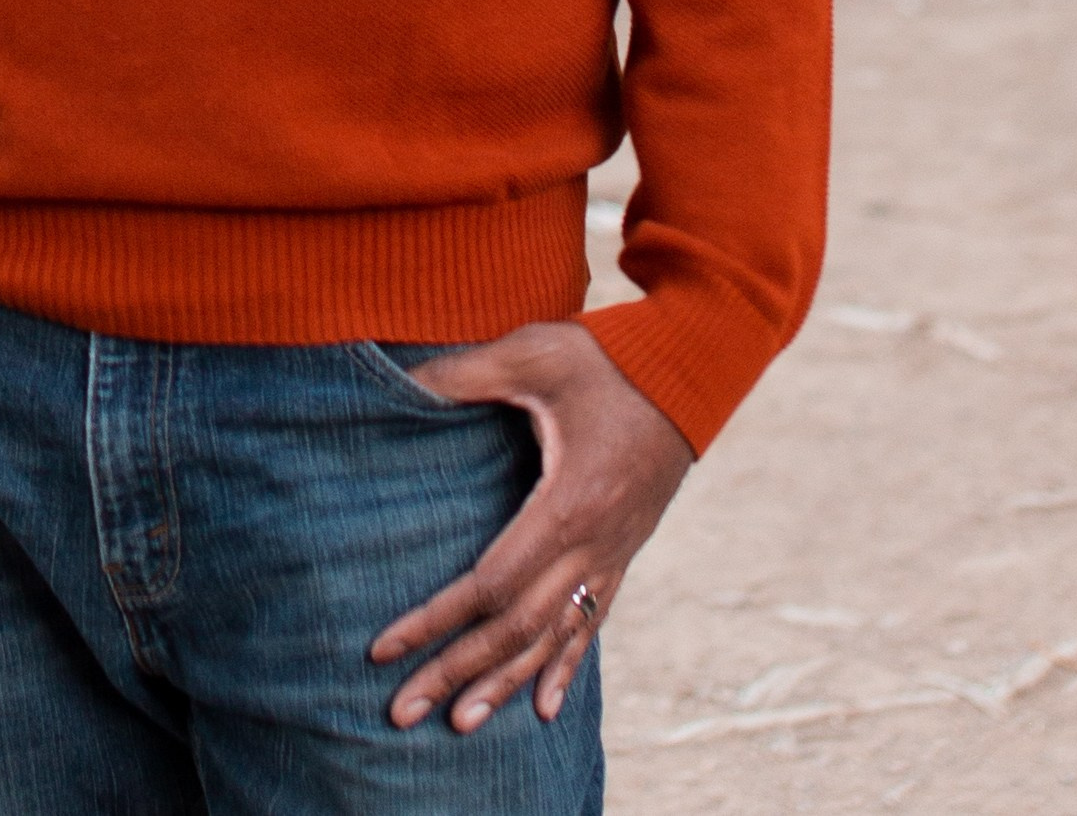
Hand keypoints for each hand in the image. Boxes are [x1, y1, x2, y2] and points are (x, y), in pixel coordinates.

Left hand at [370, 322, 690, 733]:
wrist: (690, 369)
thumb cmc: (608, 358)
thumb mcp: (533, 353)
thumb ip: (464, 373)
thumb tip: (397, 382)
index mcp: (569, 503)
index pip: (491, 583)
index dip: (436, 618)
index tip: (386, 647)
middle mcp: (594, 546)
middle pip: (517, 629)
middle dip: (457, 670)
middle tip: (401, 712)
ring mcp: (613, 556)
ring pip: (553, 638)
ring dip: (504, 684)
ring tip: (460, 723)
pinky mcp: (623, 553)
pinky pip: (590, 623)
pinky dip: (563, 667)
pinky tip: (543, 707)